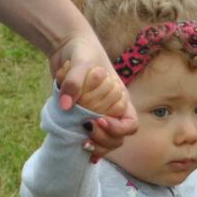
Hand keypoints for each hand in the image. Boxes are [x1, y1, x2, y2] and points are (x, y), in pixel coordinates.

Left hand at [51, 31, 135, 155]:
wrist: (66, 47)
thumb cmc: (82, 51)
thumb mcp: (80, 62)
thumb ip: (74, 81)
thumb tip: (66, 106)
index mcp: (120, 99)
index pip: (130, 123)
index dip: (119, 128)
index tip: (101, 119)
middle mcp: (112, 112)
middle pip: (118, 139)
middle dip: (104, 140)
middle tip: (86, 129)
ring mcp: (97, 118)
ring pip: (105, 144)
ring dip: (96, 147)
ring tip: (81, 141)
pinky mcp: (81, 120)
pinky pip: (89, 140)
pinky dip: (85, 148)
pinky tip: (77, 148)